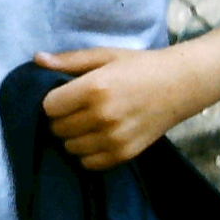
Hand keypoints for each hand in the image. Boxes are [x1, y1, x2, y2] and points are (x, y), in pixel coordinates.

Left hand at [35, 45, 200, 169]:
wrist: (182, 84)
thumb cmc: (140, 66)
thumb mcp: (104, 56)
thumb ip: (69, 60)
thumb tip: (37, 59)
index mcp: (94, 89)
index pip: (48, 107)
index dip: (53, 102)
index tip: (65, 96)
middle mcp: (103, 116)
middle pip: (57, 129)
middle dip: (61, 119)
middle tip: (77, 109)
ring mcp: (115, 138)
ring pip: (69, 148)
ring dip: (73, 137)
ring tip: (88, 123)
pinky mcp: (126, 154)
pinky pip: (89, 163)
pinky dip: (87, 153)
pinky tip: (97, 137)